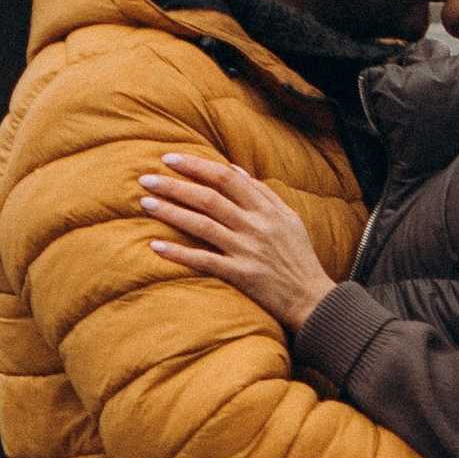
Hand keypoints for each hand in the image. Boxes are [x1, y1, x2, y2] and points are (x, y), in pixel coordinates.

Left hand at [137, 151, 333, 331]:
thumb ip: (262, 193)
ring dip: (171, 212)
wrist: (313, 298)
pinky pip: (205, 261)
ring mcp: (248, 250)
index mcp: (267, 208)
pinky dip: (180, 253)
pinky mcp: (242, 276)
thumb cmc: (299, 257)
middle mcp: (256, 226)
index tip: (169, 159)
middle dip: (175, 185)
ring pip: (203, 225)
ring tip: (145, 203)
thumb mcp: (288, 218)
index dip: (195, 166)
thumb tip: (233, 169)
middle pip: (209, 198)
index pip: (226, 177)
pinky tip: (156, 246)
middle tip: (146, 178)